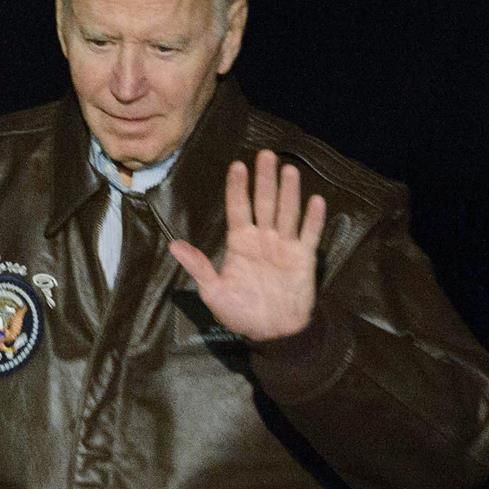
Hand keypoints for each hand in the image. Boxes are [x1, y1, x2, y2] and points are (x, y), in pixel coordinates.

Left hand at [168, 149, 326, 341]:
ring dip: (288, 191)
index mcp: (240, 243)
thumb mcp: (213, 292)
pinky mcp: (303, 258)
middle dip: (264, 179)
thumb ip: (199, 267)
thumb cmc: (241, 313)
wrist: (273, 333)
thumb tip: (173, 245)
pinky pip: (309, 234)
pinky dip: (313, 219)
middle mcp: (263, 238)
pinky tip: (315, 200)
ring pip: (287, 212)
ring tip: (288, 169)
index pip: (238, 208)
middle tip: (266, 154)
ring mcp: (285, 246)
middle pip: (264, 202)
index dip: (237, 187)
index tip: (237, 165)